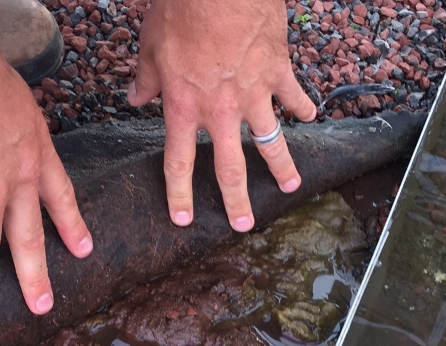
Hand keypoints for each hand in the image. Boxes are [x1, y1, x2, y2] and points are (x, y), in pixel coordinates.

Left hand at [128, 0, 316, 231]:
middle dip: (236, 201)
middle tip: (243, 225)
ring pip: (271, 140)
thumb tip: (133, 98)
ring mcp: (254, 94)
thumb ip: (145, 79)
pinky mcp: (278, 71)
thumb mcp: (150, 46)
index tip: (184, 219)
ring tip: (291, 186)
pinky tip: (312, 117)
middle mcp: (220, 111)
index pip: (178, 162)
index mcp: (183, 107)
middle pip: (229, 167)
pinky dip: (304, 106)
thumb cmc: (181, 10)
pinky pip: (294, 95)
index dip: (180, 194)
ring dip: (282, 166)